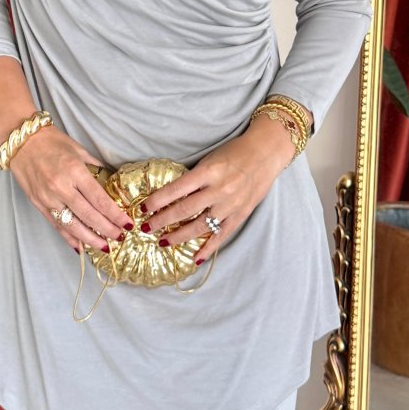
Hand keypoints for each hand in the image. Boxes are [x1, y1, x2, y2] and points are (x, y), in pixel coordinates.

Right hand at [9, 128, 130, 253]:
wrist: (22, 141)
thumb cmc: (52, 141)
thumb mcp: (79, 150)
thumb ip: (96, 168)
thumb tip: (112, 183)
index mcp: (75, 171)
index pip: (99, 199)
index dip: (115, 215)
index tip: (127, 224)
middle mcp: (61, 187)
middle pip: (89, 216)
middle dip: (107, 230)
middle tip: (120, 237)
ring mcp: (48, 198)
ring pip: (72, 225)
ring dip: (90, 239)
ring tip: (104, 247)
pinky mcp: (38, 204)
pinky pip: (56, 225)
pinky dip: (68, 238)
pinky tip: (80, 247)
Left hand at [140, 116, 294, 263]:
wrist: (265, 153)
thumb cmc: (234, 151)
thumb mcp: (210, 159)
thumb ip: (193, 177)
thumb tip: (169, 195)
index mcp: (209, 171)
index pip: (176, 189)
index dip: (157, 201)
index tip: (143, 209)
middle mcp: (219, 189)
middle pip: (184, 210)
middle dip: (162, 221)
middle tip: (146, 228)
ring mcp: (231, 205)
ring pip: (200, 226)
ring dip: (179, 236)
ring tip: (163, 242)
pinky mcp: (241, 215)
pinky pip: (221, 235)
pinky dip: (208, 248)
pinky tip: (195, 258)